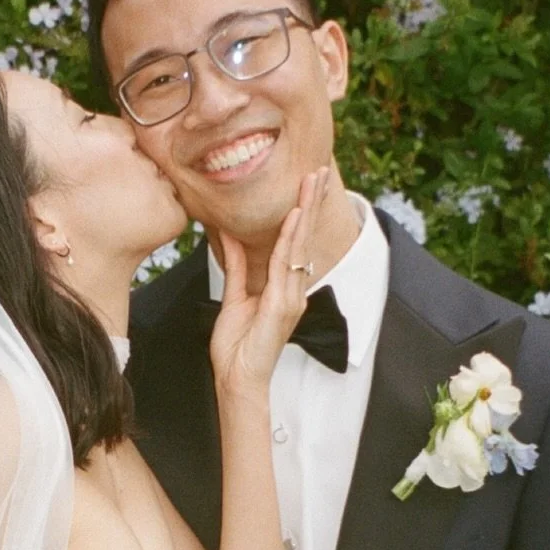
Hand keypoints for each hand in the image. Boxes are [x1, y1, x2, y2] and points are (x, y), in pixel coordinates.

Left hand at [208, 169, 329, 398]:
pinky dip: (290, 239)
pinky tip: (294, 216)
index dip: (301, 211)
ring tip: (312, 181)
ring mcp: (292, 297)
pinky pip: (286, 265)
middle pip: (304, 237)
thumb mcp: (233, 298)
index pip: (295, 242)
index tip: (306, 183)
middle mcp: (294, 289)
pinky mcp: (283, 306)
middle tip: (320, 170)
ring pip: (300, 245)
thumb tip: (229, 237)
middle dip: (312, 202)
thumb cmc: (236, 347)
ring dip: (306, 210)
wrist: (237, 379)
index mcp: (284, 287)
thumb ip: (236, 267)